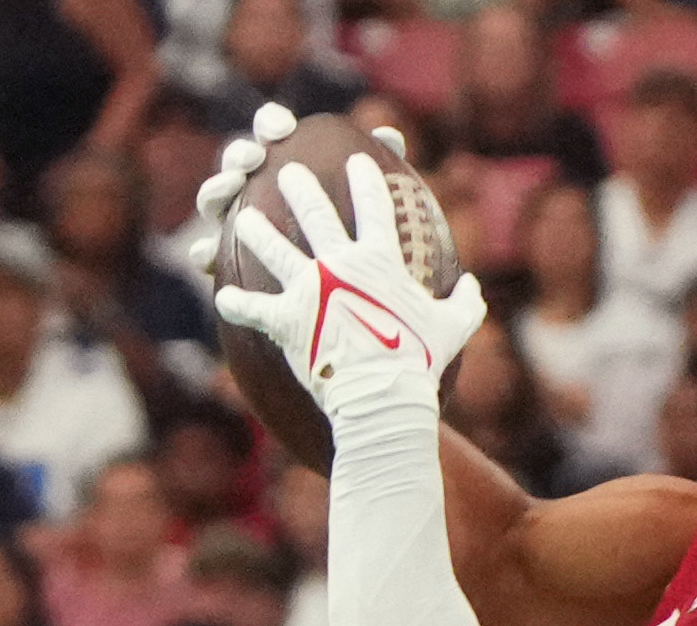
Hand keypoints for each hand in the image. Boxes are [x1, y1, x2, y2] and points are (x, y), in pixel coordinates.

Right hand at [191, 107, 410, 277]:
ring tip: (227, 192)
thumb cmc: (364, 254)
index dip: (271, 123)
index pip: (273, 132)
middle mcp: (259, 189)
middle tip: (254, 160)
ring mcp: (241, 225)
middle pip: (240, 160)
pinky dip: (202, 252)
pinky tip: (201, 256)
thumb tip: (390, 137)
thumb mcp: (379, 215)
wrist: (349, 311)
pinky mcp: (230, 263)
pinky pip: (211, 257)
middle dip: (241, 153)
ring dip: (215, 190)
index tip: (282, 129)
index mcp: (287, 165)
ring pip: (215, 200)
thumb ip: (382, 174)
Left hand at [214, 152, 485, 428]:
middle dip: (298, 186)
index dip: (366, 180)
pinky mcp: (285, 319)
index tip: (358, 160)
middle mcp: (340, 263)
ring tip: (241, 218)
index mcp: (379, 260)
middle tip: (285, 169)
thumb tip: (474, 285)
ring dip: (257, 232)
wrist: (382, 394)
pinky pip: (254, 309)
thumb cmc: (419, 362)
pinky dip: (237, 304)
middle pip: (315, 213)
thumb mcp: (453, 328)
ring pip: (274, 249)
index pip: (374, 206)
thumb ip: (465, 302)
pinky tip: (222, 298)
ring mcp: (309, 288)